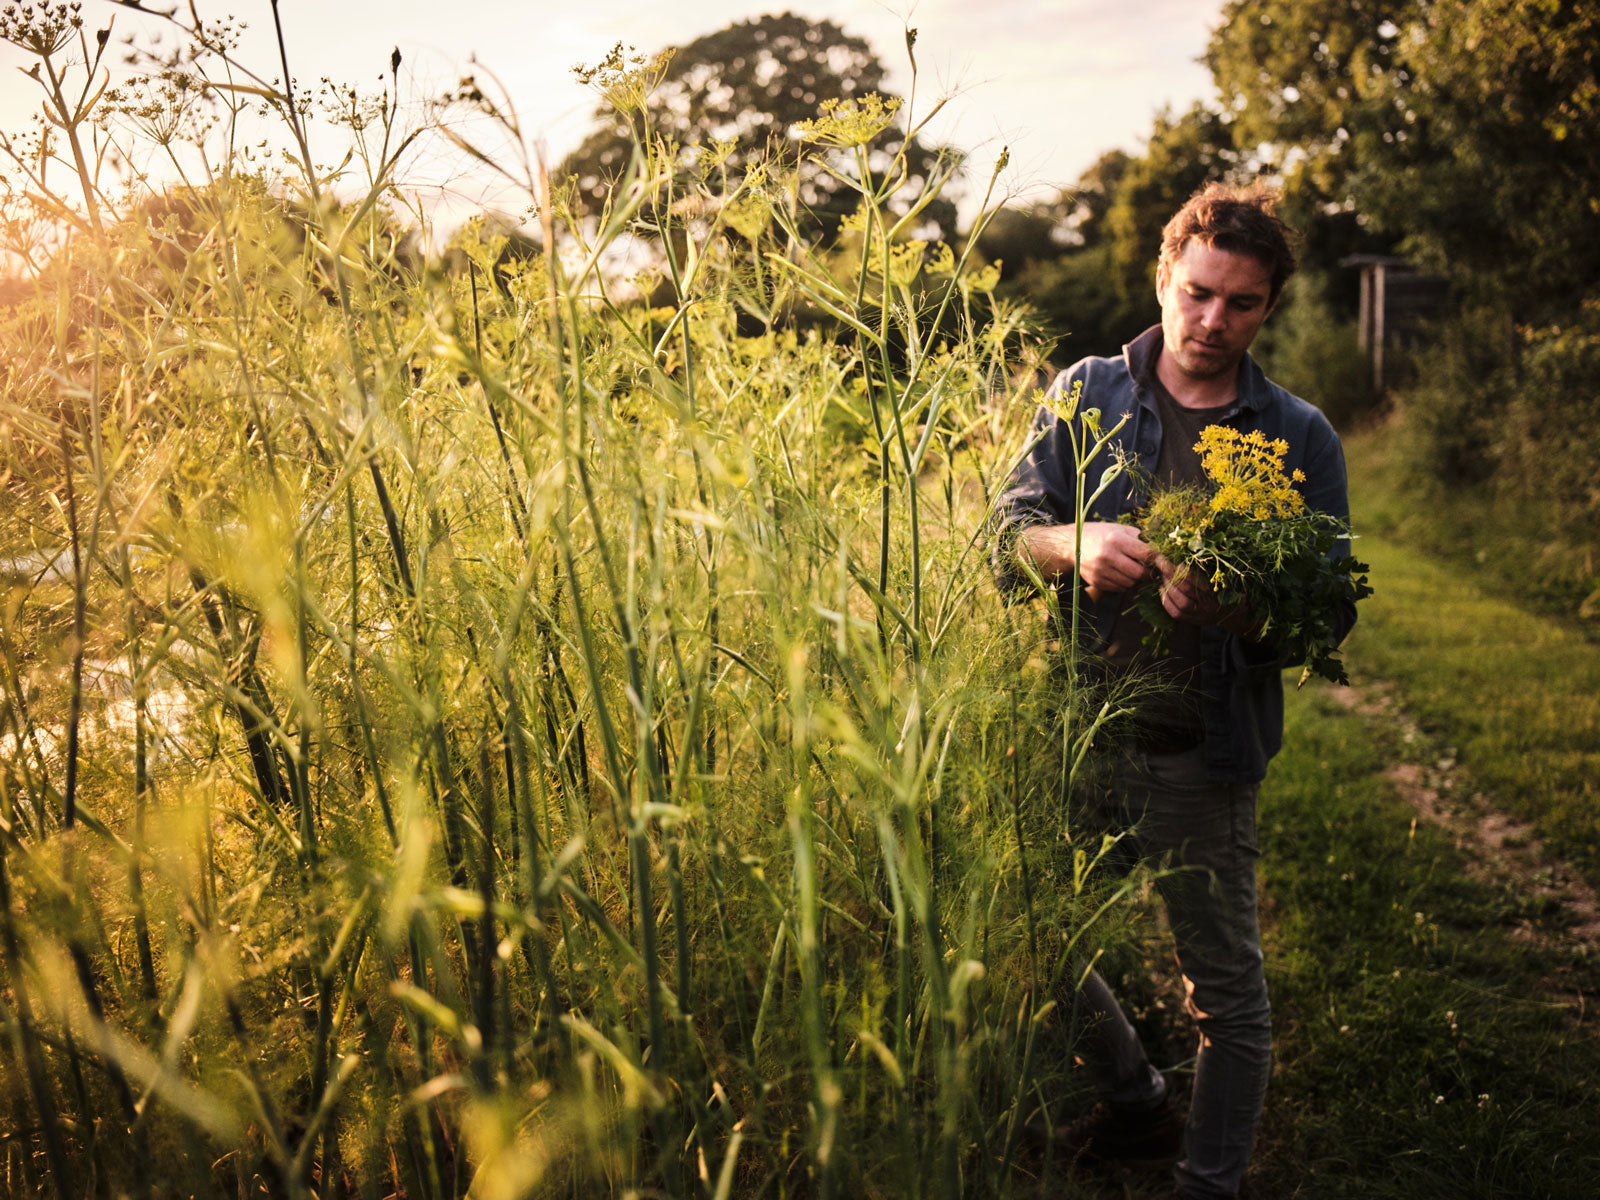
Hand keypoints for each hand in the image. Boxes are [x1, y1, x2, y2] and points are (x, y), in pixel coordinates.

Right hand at [1019, 521, 1153, 596]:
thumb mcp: (1119, 529)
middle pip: (1139, 573)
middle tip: (1147, 569)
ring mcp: (1101, 570)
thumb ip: (1138, 538)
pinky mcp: (1096, 581)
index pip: (1146, 554)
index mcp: (1116, 539)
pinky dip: (1123, 583)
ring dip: (1134, 579)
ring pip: (1130, 583)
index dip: (1157, 560)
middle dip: (1147, 573)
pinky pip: (1118, 588)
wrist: (1072, 544)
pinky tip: (1119, 574)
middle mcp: (1108, 555)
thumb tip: (1158, 553)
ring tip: (1131, 570)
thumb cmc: (1100, 534)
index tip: (1160, 561)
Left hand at [1151, 553, 1261, 636]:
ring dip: (1168, 586)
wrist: (1234, 613)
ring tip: (1162, 575)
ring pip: (1179, 603)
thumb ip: (1214, 566)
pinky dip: (1166, 600)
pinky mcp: (1193, 620)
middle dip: (1170, 574)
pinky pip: (1175, 613)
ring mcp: (1201, 615)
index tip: (1175, 560)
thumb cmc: (1231, 589)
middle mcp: (1210, 605)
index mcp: (1219, 592)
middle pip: (1186, 590)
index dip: (1183, 570)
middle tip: (1160, 562)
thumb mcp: (1227, 577)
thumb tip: (1194, 548)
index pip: (1197, 581)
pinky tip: (1162, 589)